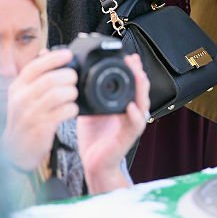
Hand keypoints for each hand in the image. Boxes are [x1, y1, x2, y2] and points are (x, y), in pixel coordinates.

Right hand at [2, 49, 79, 170]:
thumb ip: (35, 75)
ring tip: (72, 96)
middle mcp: (21, 99)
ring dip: (72, 93)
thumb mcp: (23, 95)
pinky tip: (70, 110)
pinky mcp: (41, 127)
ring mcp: (31, 114)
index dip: (54, 58)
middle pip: (51, 79)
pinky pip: (64, 111)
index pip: (35, 66)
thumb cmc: (24, 118)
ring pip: (59, 94)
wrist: (15, 149)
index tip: (69, 54)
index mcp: (17, 87)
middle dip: (68, 76)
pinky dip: (72, 108)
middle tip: (73, 80)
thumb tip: (47, 52)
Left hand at [77, 54, 150, 194]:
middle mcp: (132, 111)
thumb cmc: (94, 137)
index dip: (132, 68)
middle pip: (141, 88)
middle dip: (138, 72)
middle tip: (132, 60)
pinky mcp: (129, 136)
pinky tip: (131, 107)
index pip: (132, 82)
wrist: (95, 163)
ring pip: (143, 102)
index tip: (128, 55)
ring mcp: (133, 123)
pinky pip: (136, 124)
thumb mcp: (89, 109)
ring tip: (138, 75)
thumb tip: (73, 75)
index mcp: (124, 103)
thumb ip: (87, 93)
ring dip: (141, 88)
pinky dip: (135, 115)